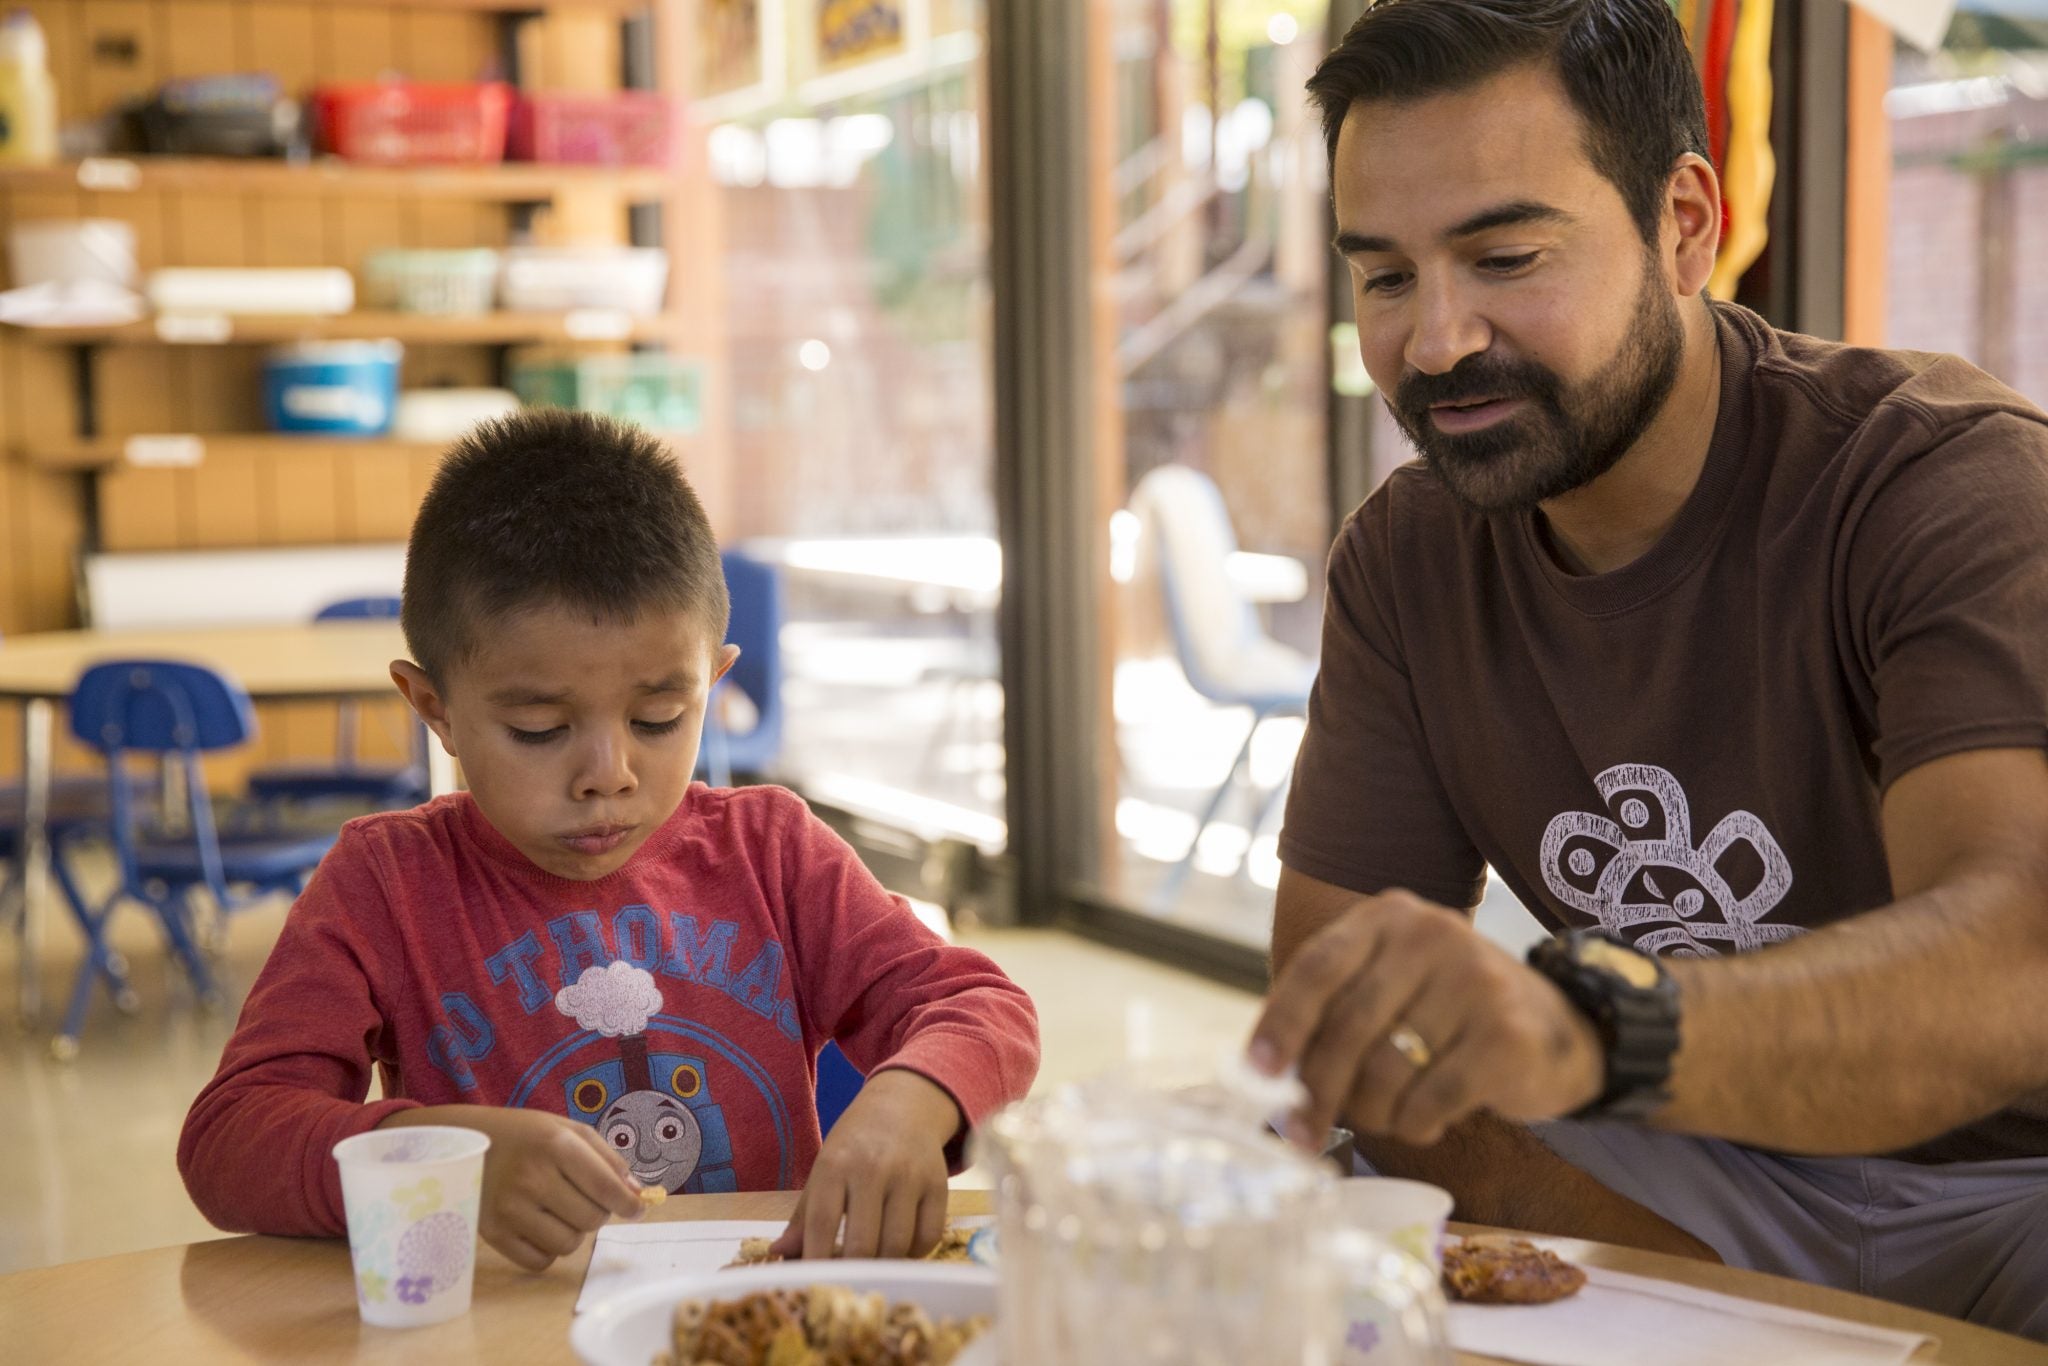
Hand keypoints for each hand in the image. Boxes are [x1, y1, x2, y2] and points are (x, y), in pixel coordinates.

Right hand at [380, 1105, 644, 1270]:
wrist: (460, 1142)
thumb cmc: (524, 1135)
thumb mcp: (567, 1130)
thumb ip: (607, 1159)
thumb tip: (637, 1195)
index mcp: (555, 1145)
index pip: (606, 1187)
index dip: (629, 1204)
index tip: (637, 1208)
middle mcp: (531, 1178)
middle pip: (592, 1219)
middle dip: (599, 1212)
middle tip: (586, 1198)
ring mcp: (509, 1209)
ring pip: (569, 1243)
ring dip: (574, 1231)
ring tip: (559, 1209)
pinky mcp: (492, 1234)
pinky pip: (540, 1261)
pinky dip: (548, 1248)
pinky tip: (540, 1225)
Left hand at [770, 1069, 961, 1260]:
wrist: (903, 1106)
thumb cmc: (855, 1144)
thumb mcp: (823, 1168)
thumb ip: (804, 1216)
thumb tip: (780, 1254)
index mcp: (836, 1164)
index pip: (822, 1224)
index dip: (815, 1260)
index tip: (811, 1282)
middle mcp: (874, 1168)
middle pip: (862, 1243)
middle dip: (851, 1271)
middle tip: (846, 1279)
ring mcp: (910, 1176)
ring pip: (897, 1245)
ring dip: (883, 1265)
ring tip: (872, 1265)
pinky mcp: (939, 1184)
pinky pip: (929, 1237)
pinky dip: (914, 1254)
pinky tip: (901, 1249)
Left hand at [1251, 890, 1603, 1147]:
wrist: (1557, 1031)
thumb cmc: (1446, 1017)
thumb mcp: (1388, 989)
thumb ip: (1330, 1015)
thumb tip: (1263, 1076)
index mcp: (1388, 917)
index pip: (1317, 967)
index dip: (1280, 1023)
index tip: (1255, 1073)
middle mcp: (1432, 935)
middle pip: (1347, 1025)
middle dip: (1317, 1091)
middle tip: (1301, 1134)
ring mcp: (1474, 981)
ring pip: (1385, 1070)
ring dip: (1372, 1112)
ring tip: (1384, 1116)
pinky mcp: (1506, 1035)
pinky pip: (1429, 1101)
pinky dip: (1415, 1124)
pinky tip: (1425, 1119)